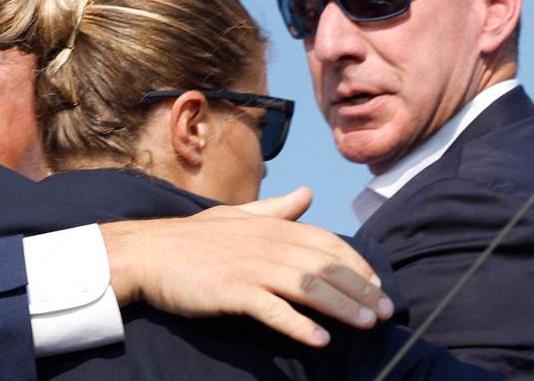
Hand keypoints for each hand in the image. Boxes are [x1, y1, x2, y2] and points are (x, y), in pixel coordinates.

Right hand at [101, 187, 392, 347]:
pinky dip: (299, 325)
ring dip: (341, 307)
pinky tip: (319, 339)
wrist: (147, 254)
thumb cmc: (191, 239)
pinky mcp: (232, 292)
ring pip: (308, 287)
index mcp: (270, 226)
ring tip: (366, 325)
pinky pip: (273, 310)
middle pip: (325, 266)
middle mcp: (266, 244)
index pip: (327, 242)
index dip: (357, 264)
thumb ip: (275, 209)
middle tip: (386, 313)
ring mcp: (250, 268)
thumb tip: (307, 194)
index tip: (377, 286)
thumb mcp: (235, 216)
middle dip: (361, 290)